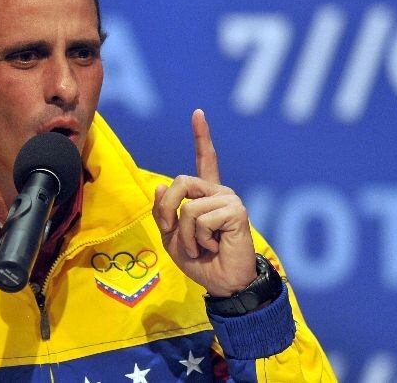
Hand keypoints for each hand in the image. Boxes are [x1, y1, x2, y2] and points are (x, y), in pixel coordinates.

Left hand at [152, 109, 256, 296]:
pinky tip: (214, 246)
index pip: (205, 161)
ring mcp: (229, 199)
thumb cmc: (200, 261)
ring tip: (202, 247)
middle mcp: (219, 192)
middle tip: (174, 233)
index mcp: (206, 195)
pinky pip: (201, 219)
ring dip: (186, 236)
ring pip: (188, 207)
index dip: (202, 137)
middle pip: (180, 182)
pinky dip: (199, 239)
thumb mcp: (172, 238)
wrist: (223, 283)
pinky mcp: (236, 211)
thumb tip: (161, 185)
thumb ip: (164, 213)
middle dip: (167, 211)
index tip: (198, 113)